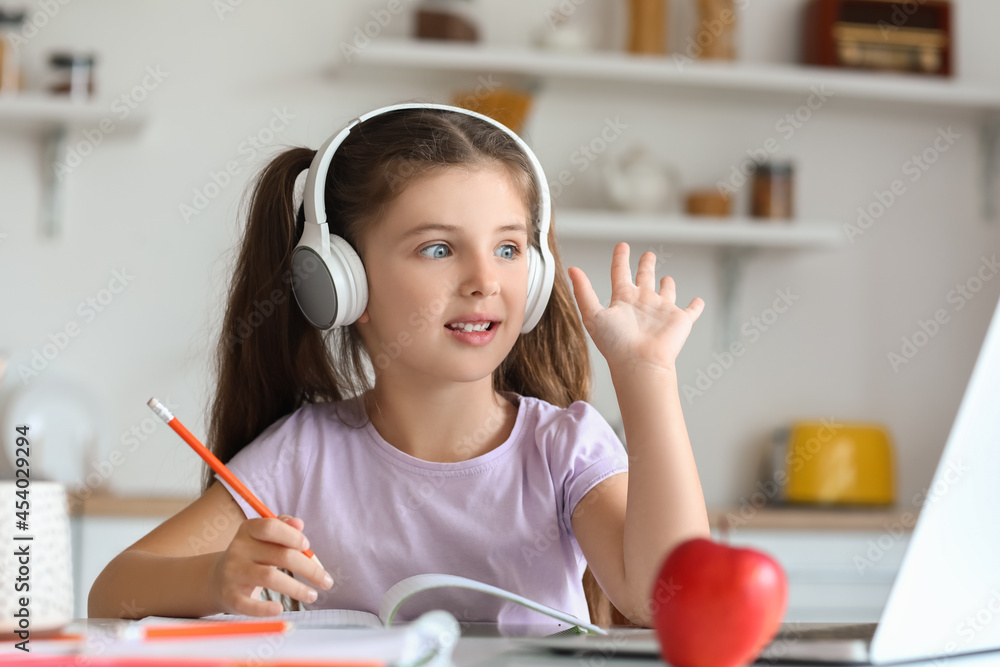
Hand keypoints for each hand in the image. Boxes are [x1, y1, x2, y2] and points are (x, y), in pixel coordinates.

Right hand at [210, 514, 332, 615]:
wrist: (217, 580)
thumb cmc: (252, 556)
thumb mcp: (265, 538)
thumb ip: (283, 528)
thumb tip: (299, 523)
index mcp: (248, 530)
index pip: (270, 527)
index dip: (292, 536)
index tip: (307, 546)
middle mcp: (238, 549)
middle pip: (280, 556)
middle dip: (309, 569)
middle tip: (326, 581)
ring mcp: (233, 573)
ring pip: (270, 578)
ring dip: (297, 588)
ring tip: (313, 596)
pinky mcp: (230, 596)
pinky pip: (248, 604)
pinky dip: (264, 609)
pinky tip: (280, 610)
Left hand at [568, 242, 703, 373]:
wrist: (640, 362)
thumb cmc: (615, 344)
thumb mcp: (593, 314)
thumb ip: (583, 291)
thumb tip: (572, 269)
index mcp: (623, 300)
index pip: (621, 273)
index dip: (621, 258)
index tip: (622, 246)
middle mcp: (642, 303)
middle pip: (645, 278)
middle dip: (646, 265)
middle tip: (648, 255)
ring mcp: (661, 311)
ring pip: (666, 293)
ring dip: (667, 285)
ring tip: (667, 278)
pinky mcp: (680, 321)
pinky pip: (691, 311)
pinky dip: (696, 306)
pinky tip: (698, 301)